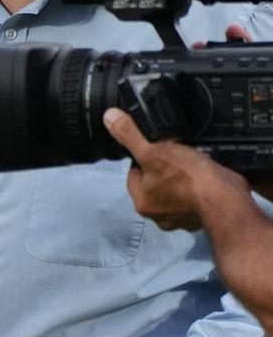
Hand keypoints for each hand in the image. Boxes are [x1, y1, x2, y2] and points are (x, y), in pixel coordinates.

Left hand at [103, 106, 251, 232]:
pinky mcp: (203, 217)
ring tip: (193, 163)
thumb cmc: (186, 177)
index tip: (158, 149)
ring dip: (184, 178)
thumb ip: (130, 135)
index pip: (135, 173)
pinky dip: (200, 187)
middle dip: (166, 168)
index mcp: (141, 202)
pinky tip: (206, 176)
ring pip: (177, 190)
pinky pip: (197, 197)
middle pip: (156, 182)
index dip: (145, 157)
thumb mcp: (153, 150)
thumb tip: (109, 117)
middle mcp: (158, 216)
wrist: (226, 200)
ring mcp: (182, 219)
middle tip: (178, 155)